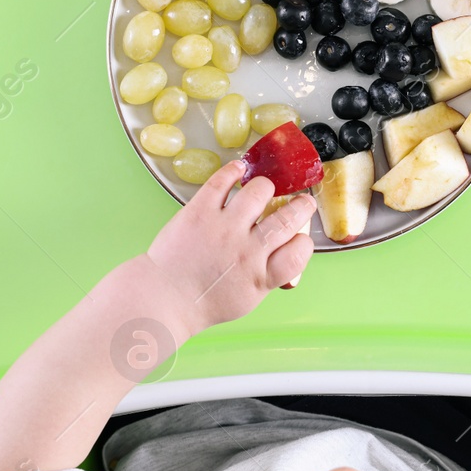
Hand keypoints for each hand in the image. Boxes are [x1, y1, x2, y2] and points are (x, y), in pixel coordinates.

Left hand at [145, 160, 315, 330]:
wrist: (165, 297)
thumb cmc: (206, 301)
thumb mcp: (248, 299)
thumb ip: (270, 276)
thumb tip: (288, 257)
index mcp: (261, 276)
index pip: (300, 251)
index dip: (304, 241)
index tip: (299, 236)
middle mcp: (246, 251)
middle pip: (287, 218)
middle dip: (301, 207)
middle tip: (302, 203)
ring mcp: (223, 229)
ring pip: (259, 192)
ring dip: (267, 187)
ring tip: (264, 190)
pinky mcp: (199, 212)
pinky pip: (222, 181)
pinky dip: (234, 170)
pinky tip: (239, 169)